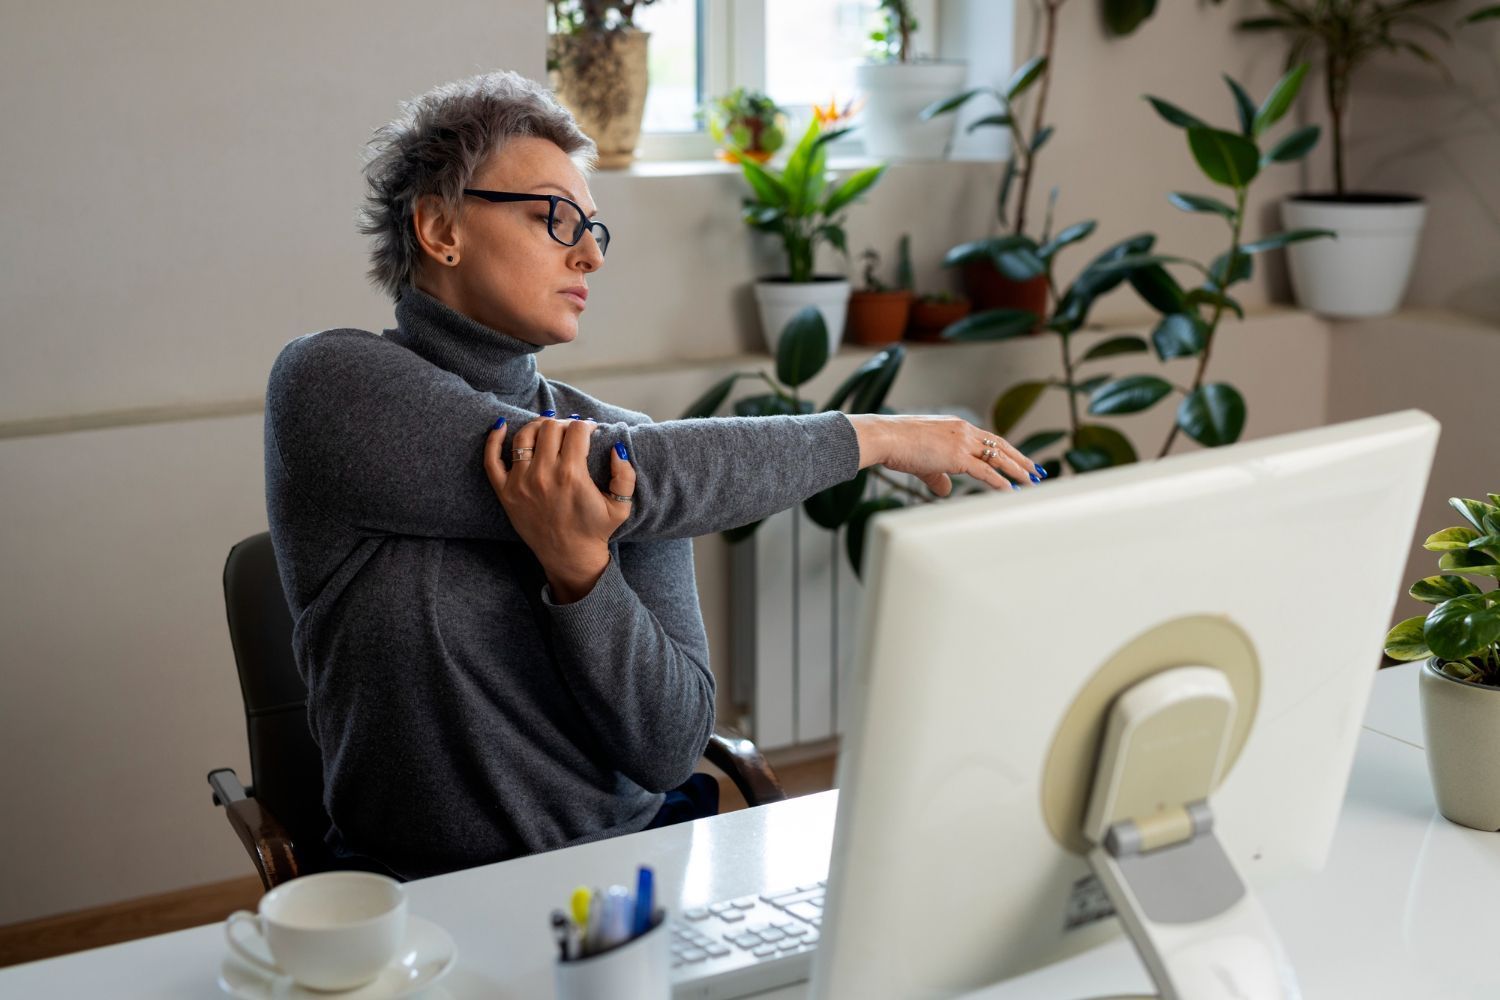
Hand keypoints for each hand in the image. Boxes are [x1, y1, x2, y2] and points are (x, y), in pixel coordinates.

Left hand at [483, 416, 636, 603]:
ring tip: (547, 429)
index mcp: (572, 475)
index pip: (576, 430)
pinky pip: (492, 459)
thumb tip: (616, 448)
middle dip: (564, 424)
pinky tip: (501, 425)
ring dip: (537, 426)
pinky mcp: (505, 492)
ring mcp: (521, 482)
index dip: (586, 425)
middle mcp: (544, 475)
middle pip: (550, 428)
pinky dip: (494, 439)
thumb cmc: (595, 530)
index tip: (590, 430)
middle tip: (570, 432)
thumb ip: (625, 475)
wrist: (569, 557)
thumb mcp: (621, 506)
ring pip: (524, 436)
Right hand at [845, 414, 1041, 495]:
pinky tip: (1013, 490)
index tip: (1018, 458)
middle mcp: (964, 431)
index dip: (1006, 450)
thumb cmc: (897, 446)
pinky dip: (1002, 482)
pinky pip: (987, 472)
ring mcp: (963, 442)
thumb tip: (946, 489)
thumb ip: (938, 476)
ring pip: (999, 458)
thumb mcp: (922, 461)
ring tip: (1032, 481)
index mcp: (957, 427)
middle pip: (1001, 445)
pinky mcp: (958, 457)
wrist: (887, 437)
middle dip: (1020, 459)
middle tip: (1036, 470)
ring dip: (1018, 471)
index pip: (989, 438)